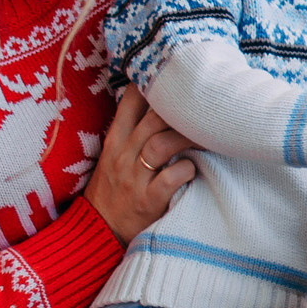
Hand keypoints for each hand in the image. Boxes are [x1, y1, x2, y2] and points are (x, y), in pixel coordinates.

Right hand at [81, 85, 196, 244]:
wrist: (98, 231)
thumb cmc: (114, 189)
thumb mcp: (114, 155)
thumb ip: (133, 130)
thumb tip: (162, 103)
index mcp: (115, 139)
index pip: (131, 102)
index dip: (153, 84)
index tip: (178, 76)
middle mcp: (123, 154)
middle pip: (153, 118)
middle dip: (181, 110)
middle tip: (205, 108)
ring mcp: (135, 178)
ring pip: (161, 144)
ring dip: (188, 138)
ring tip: (208, 137)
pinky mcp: (148, 201)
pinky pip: (170, 179)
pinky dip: (186, 170)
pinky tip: (194, 168)